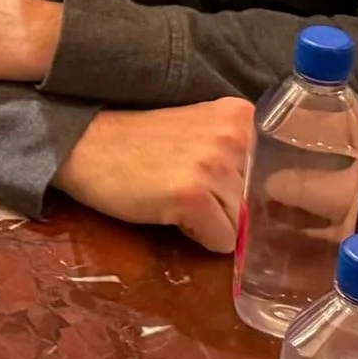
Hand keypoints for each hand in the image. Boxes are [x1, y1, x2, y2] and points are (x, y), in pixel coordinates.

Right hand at [51, 99, 254, 252]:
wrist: (83, 144)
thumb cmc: (139, 143)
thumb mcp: (198, 132)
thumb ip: (236, 152)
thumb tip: (275, 201)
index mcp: (240, 116)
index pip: (270, 175)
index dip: (242, 186)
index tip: (212, 180)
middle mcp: (233, 136)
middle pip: (257, 201)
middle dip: (227, 205)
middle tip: (187, 189)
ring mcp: (213, 165)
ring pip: (241, 224)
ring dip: (211, 222)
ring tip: (175, 199)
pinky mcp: (192, 195)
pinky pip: (221, 241)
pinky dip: (197, 237)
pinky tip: (169, 212)